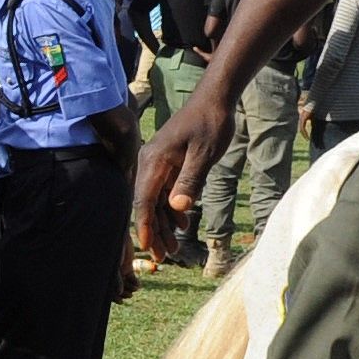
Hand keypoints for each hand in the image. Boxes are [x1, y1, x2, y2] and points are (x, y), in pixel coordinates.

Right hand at [128, 88, 233, 256]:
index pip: (144, 199)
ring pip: (156, 200)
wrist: (214, 100)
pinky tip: (183, 223)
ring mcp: (158, 164)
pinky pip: (165, 192)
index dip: (145, 226)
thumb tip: (177, 208)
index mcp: (154, 161)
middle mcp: (150, 163)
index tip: (148, 247)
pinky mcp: (168, 164)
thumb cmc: (210, 123)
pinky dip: (172, 209)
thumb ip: (190, 180)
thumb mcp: (204, 153)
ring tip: (175, 247)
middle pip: (147, 204)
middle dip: (155, 232)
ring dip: (164, 224)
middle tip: (165, 257)